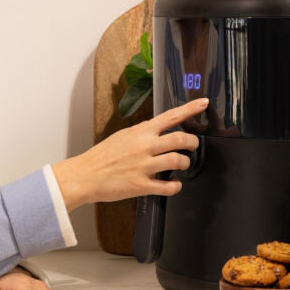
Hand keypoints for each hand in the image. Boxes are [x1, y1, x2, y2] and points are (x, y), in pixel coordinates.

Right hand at [52, 98, 206, 210]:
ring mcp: (144, 166)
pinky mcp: (142, 186)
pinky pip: (169, 187)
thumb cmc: (101, 156)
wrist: (85, 175)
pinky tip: (174, 184)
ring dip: (185, 163)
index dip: (190, 109)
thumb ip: (142, 134)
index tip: (204, 103)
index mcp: (140, 132)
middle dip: (192, 143)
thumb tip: (158, 131)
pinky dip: (176, 186)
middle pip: (181, 139)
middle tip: (192, 146)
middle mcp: (144, 146)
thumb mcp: (122, 136)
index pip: (170, 116)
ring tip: (182, 165)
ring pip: (178, 161)